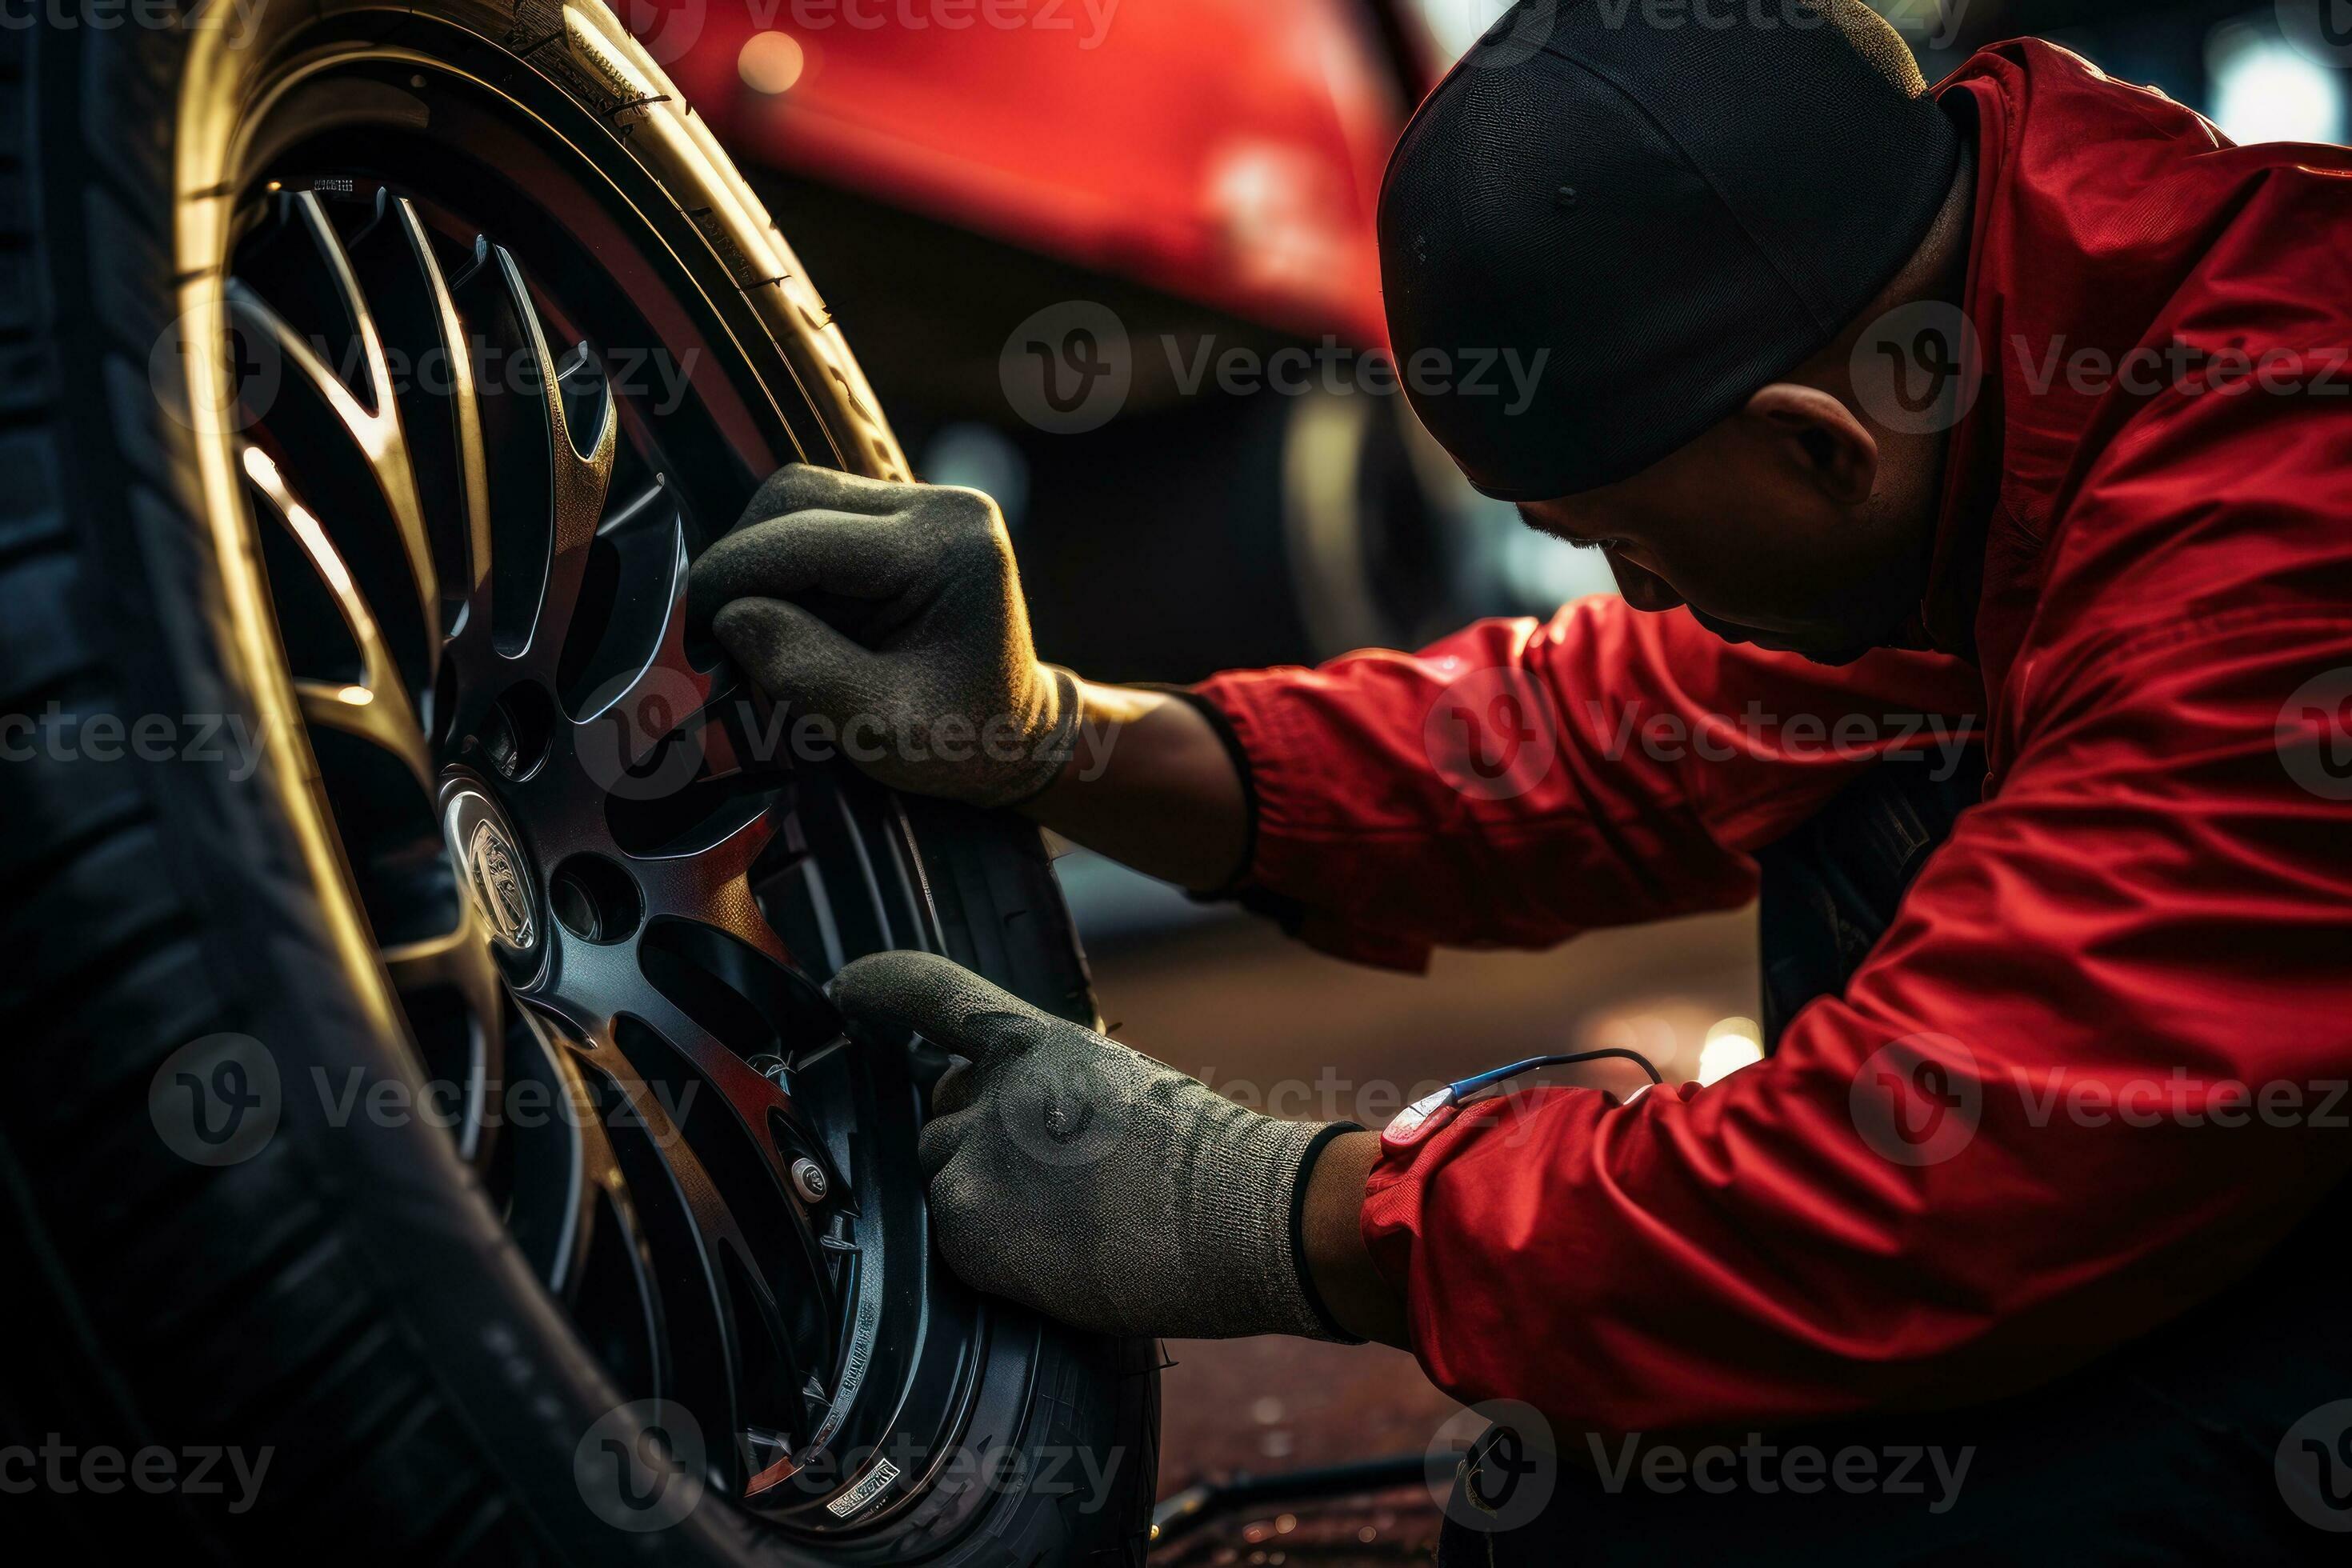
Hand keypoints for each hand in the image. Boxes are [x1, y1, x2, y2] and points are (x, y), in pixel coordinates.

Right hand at [687, 465, 1077, 807]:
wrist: (1017, 737)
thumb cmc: (963, 742)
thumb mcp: (887, 728)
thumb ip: (809, 672)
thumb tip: (730, 617)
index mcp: (949, 547)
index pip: (810, 538)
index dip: (733, 575)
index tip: (685, 625)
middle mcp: (942, 507)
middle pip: (797, 499)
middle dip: (741, 562)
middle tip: (707, 629)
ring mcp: (924, 504)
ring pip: (798, 501)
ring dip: (758, 560)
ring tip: (747, 627)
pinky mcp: (902, 519)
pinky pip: (815, 519)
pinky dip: (783, 564)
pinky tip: (778, 614)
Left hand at [827, 950, 1355, 1340]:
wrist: (1243, 1218)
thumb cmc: (1203, 1159)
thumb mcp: (1116, 1083)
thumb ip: (1044, 1086)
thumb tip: (996, 1115)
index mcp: (1033, 1040)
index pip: (929, 994)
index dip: (877, 987)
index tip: (842, 990)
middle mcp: (990, 1091)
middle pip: (937, 1114)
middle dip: (974, 1142)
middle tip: (1050, 1179)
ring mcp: (972, 1161)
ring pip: (940, 1182)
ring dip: (983, 1201)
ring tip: (1065, 1223)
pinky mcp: (968, 1231)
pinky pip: (955, 1245)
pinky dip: (994, 1258)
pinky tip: (1057, 1259)